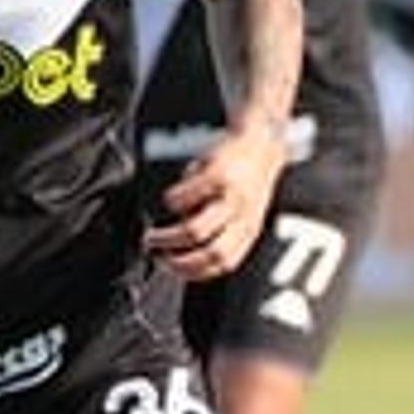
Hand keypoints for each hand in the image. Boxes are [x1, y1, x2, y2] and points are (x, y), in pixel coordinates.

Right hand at [149, 121, 286, 279]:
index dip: (193, 271)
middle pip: (212, 253)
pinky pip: (184, 199)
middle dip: (177, 261)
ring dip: (166, 238)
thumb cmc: (246, 180)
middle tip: (158, 255)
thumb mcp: (244, 212)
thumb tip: (182, 252)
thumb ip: (222, 232)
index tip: (171, 268)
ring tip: (152, 236)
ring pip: (194, 230)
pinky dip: (170, 203)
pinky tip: (170, 199)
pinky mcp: (217, 176)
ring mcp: (232, 197)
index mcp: (249, 230)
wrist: (261, 141)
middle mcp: (244, 217)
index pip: (224, 264)